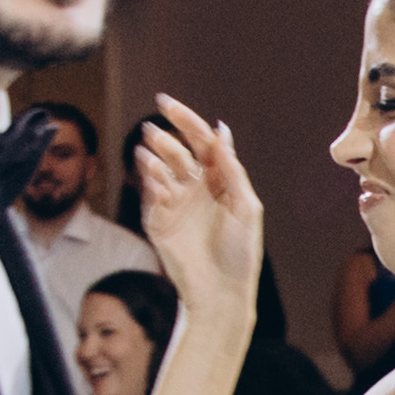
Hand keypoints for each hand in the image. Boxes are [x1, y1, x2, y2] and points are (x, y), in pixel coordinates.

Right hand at [134, 98, 267, 323]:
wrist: (221, 292)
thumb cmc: (241, 252)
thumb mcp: (246, 206)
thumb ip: (231, 169)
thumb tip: (220, 131)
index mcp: (220, 180)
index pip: (201, 142)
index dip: (186, 120)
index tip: (166, 103)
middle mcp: (196, 188)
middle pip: (177, 151)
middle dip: (165, 135)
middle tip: (155, 126)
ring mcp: (176, 204)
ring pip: (160, 169)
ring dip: (154, 155)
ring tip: (148, 146)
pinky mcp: (158, 222)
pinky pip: (150, 194)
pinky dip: (150, 181)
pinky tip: (153, 174)